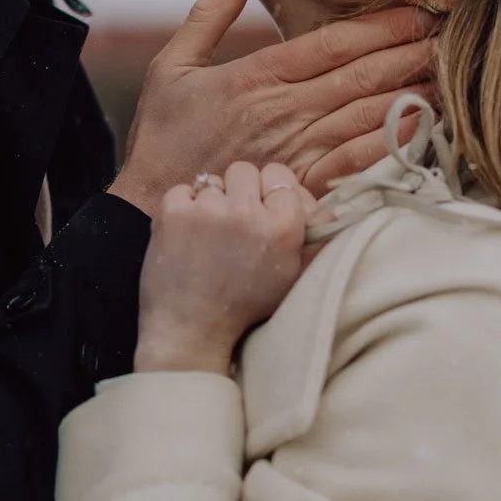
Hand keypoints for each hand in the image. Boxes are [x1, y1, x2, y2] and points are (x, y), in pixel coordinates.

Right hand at [108, 0, 435, 218]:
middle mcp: (283, 110)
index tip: (416, 8)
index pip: (333, 41)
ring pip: (366, 113)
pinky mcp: (300, 188)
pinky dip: (390, 144)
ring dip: (411, 92)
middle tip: (448, 33)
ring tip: (448, 74)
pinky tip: (421, 128)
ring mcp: (296, 151)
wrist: (150, 209)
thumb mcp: (171, 65)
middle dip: (409, 50)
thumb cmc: (161, 138)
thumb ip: (210, 12)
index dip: (381, 24)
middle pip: (361, 74)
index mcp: (256, 75)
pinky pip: (356, 162)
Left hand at [135, 162, 315, 374]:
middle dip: (239, 192)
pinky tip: (187, 234)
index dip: (269, 192)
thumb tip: (327, 207)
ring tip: (208, 235)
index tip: (261, 210)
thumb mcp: (293, 276)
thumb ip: (313, 237)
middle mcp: (247, 212)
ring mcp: (208, 210)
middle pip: (245, 171)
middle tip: (232, 221)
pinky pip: (182, 190)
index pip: (279, 176)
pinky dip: (183, 208)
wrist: (192, 330)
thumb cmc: (245, 307)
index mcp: (283, 226)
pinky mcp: (174, 212)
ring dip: (210, 203)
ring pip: (212, 181)